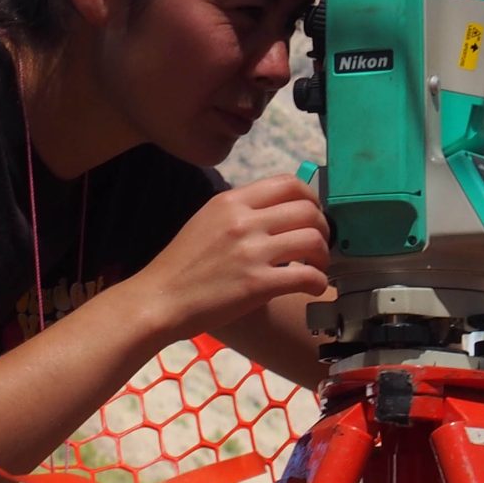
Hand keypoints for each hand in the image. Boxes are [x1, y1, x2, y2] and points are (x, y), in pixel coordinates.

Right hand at [137, 177, 329, 336]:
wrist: (159, 300)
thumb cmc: (181, 265)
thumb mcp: (206, 221)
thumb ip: (240, 212)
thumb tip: (276, 211)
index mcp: (232, 201)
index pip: (288, 182)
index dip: (311, 197)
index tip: (313, 214)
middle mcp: (244, 220)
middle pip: (308, 210)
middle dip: (323, 228)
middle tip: (318, 245)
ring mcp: (252, 252)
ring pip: (313, 240)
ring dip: (323, 255)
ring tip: (316, 267)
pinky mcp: (258, 284)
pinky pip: (308, 276)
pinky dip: (318, 282)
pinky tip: (311, 287)